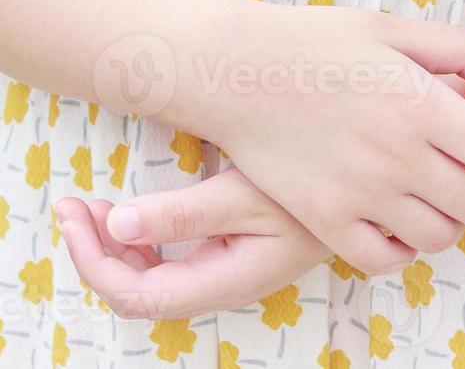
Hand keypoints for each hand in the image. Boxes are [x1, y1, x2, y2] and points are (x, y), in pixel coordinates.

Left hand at [55, 170, 328, 320]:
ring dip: (116, 248)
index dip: (97, 262)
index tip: (79, 213)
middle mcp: (222, 286)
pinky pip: (172, 262)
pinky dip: (142, 240)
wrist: (370, 188)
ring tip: (96, 207)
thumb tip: (116, 226)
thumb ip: (183, 213)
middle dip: (97, 253)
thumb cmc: (315, 188)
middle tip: (76, 205)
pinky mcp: (233, 254)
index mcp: (225, 280)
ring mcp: (227, 272)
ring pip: (152, 280)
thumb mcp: (248, 194)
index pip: (139, 295)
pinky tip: (134, 212)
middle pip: (139, 293)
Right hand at [173, 1, 464, 276]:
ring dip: (452, 220)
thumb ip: (464, 51)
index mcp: (422, 106)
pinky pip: (383, 259)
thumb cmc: (320, 42)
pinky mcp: (324, 218)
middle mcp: (397, 156)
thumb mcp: (395, 28)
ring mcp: (360, 193)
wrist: (237, 70)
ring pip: (439, 237)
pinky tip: (398, 218)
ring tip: (440, 194)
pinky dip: (402, 249)